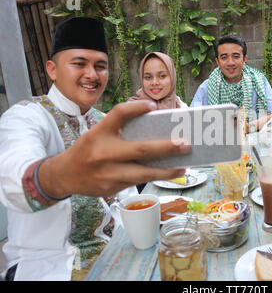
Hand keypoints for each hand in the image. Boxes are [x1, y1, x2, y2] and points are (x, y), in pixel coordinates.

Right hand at [39, 100, 189, 197]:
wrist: (64, 175)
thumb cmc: (88, 150)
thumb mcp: (98, 133)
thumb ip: (120, 130)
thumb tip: (154, 128)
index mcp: (99, 133)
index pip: (120, 113)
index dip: (137, 107)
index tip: (153, 105)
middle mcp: (104, 152)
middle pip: (141, 149)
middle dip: (167, 148)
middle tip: (185, 144)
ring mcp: (108, 173)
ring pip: (144, 173)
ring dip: (166, 171)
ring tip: (183, 167)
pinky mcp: (112, 188)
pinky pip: (137, 182)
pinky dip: (153, 177)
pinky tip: (165, 174)